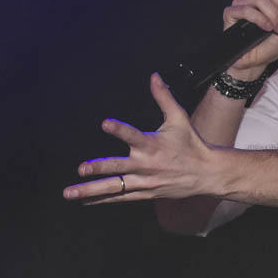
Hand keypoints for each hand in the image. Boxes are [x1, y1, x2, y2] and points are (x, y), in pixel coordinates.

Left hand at [63, 73, 224, 203]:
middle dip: (99, 168)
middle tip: (81, 169)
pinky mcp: (145, 193)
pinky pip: (120, 198)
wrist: (207, 173)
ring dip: (91, 191)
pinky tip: (84, 201)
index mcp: (153, 144)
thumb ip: (163, 97)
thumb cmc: (191, 143)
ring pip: (114, 187)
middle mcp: (146, 164)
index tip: (105, 123)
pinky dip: (102, 200)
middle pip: (118, 168)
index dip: (119, 129)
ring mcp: (145, 181)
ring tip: (70, 193)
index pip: (133, 135)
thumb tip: (154, 76)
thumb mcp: (179, 118)